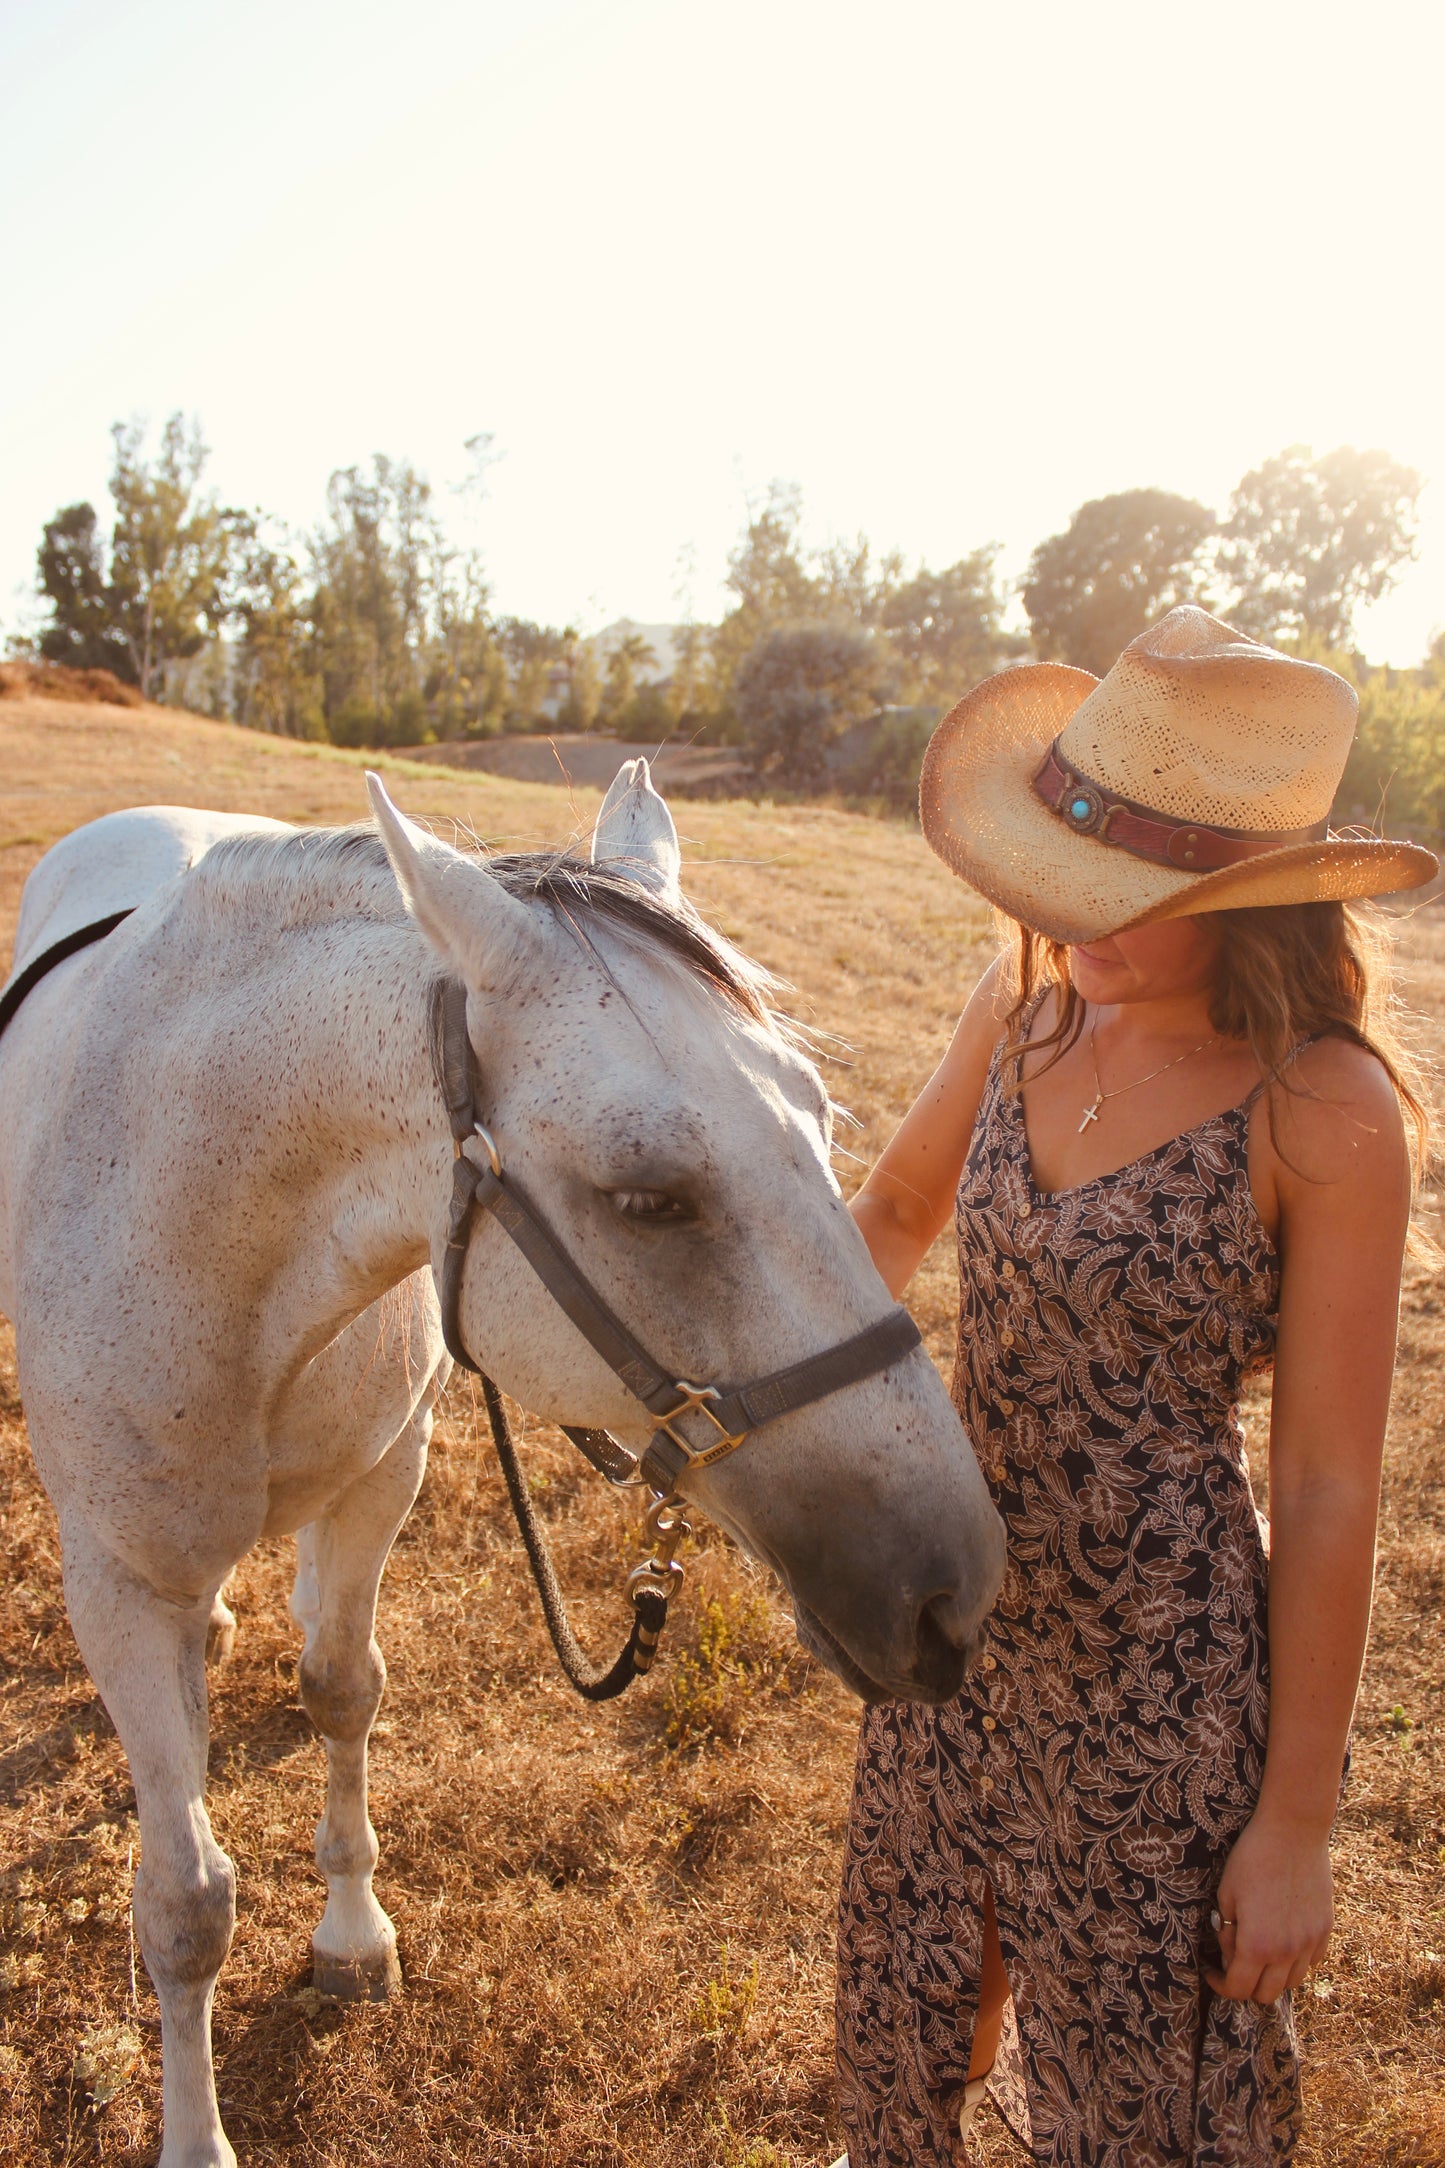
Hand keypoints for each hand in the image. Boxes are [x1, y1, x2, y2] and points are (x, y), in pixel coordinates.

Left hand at [1206, 1809, 1332, 2004]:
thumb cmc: (1252, 1858)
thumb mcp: (1227, 1894)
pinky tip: (1282, 1938)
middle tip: (1233, 1960)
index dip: (1220, 1985)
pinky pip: (1310, 1962)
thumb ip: (1227, 1933)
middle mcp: (1287, 1952)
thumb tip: (1231, 1956)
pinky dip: (1295, 1961)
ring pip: (1291, 1983)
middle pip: (1266, 1995)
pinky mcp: (1325, 1930)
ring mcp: (1310, 1943)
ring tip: (1259, 1950)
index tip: (1211, 1971)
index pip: (1238, 1989)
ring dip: (1272, 1975)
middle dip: (1245, 1984)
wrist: (1293, 1831)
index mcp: (1257, 1945)